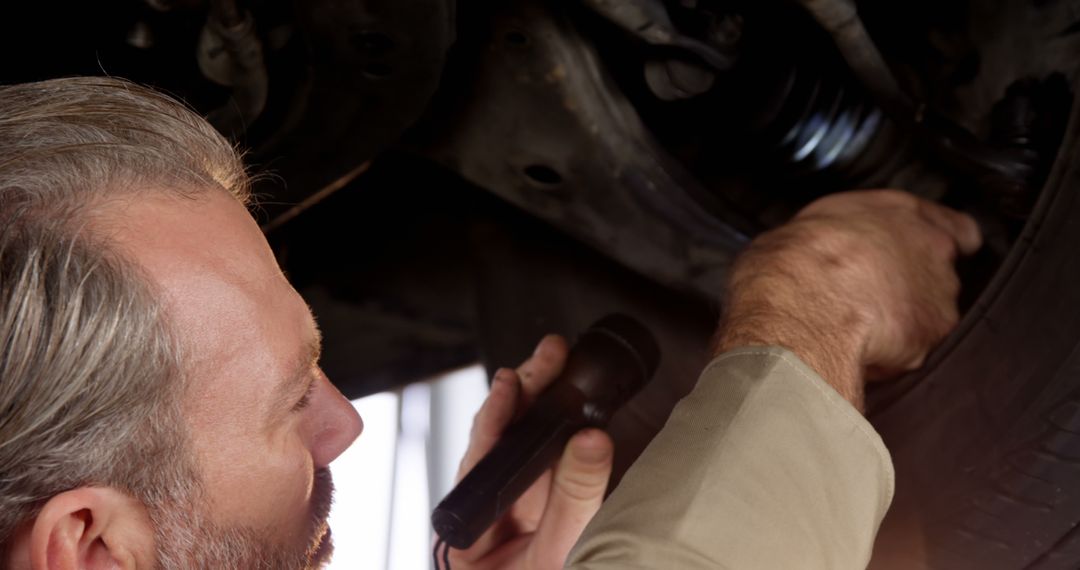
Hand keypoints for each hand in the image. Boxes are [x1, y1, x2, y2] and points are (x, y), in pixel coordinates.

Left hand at [445, 335, 614, 568]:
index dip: (501, 413)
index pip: (483, 459)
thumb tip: (589, 441)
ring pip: (531, 456)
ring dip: (548, 412)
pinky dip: (568, 447)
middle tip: (551, 354)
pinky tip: (578, 419)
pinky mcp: (548, 523)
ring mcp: (520, 522)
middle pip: (506, 446)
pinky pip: (556, 477)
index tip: (519, 378)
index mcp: (472, 533)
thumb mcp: (554, 558)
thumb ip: (571, 503)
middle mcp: (491, 521)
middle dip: (528, 397)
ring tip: (560, 369)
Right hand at [715, 190, 981, 409]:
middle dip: (913, 286)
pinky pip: (917, 348)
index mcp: (898, 212)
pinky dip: (896, 354)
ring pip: (930, 311)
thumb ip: (830, 238)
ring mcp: (938, 293)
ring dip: (905, 321)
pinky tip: (863, 351)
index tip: (936, 253)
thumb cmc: (793, 264)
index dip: (945, 242)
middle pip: (941, 270)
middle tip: (874, 297)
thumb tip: (811, 255)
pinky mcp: (933, 334)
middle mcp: (930, 248)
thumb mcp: (800, 230)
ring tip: (863, 330)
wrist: (801, 307)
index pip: (952, 225)